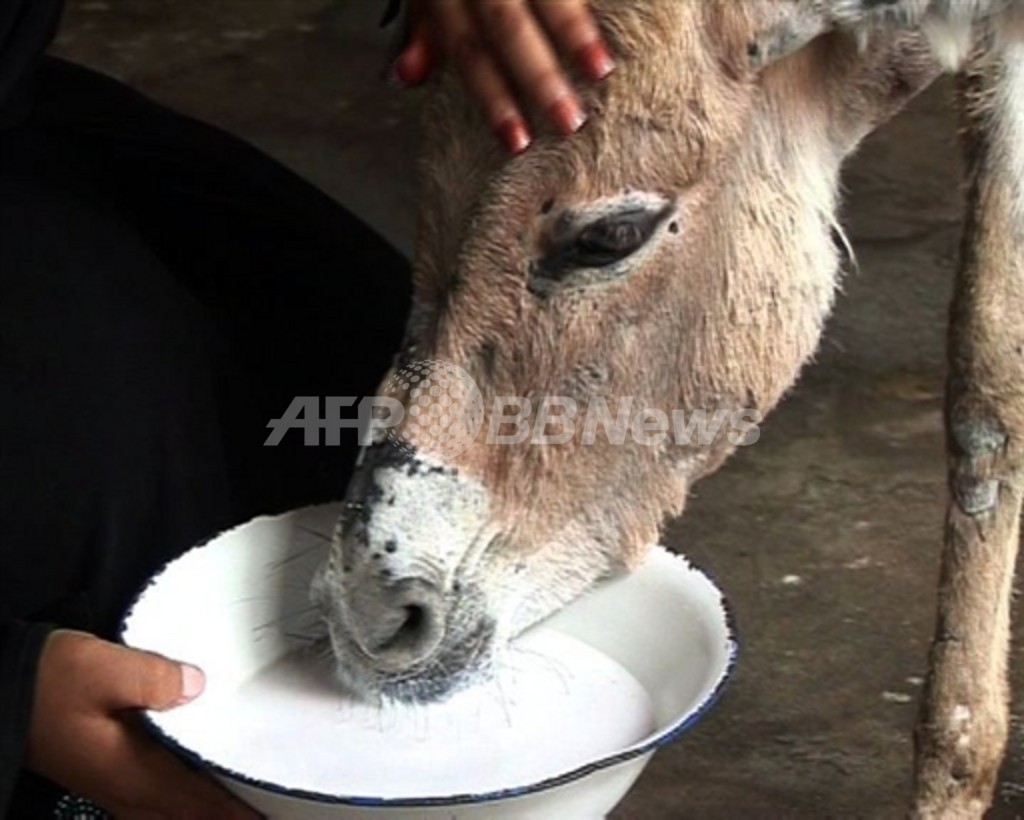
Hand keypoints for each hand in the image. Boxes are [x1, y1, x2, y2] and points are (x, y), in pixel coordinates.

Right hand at [27, 630, 258, 818]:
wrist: (0, 690)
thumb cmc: (42, 683)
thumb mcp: (101, 668)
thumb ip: (154, 679)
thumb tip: (197, 686)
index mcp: (132, 773)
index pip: (197, 803)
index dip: (234, 814)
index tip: (263, 819)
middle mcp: (125, 787)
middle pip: (186, 816)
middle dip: (222, 818)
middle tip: (257, 815)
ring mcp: (113, 782)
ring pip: (168, 812)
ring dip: (200, 811)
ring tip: (232, 807)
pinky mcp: (106, 769)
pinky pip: (154, 799)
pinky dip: (180, 801)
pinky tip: (189, 790)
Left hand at [393, 0, 613, 153]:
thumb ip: (422, 25)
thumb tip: (407, 79)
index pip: (468, 50)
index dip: (492, 98)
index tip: (518, 141)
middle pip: (505, 26)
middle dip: (538, 76)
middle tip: (569, 123)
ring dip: (573, 31)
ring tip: (601, 69)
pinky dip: (590, 2)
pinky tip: (629, 11)